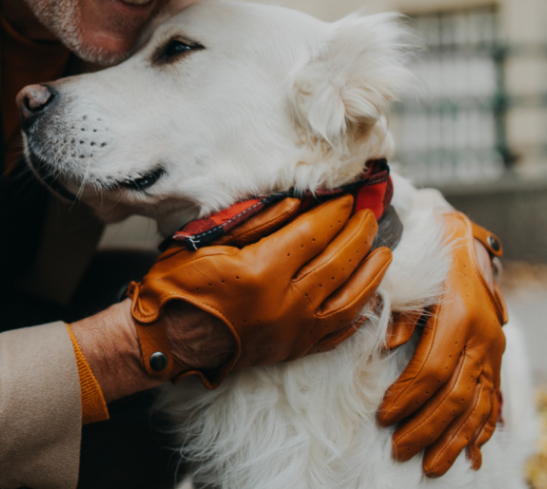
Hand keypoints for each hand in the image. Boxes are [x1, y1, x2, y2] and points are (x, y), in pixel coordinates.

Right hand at [127, 195, 391, 385]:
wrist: (164, 341)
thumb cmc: (177, 286)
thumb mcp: (207, 242)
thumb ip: (255, 222)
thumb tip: (297, 203)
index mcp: (261, 271)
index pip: (313, 234)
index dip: (334, 212)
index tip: (347, 197)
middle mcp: (284, 304)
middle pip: (338, 262)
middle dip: (358, 233)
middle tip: (370, 212)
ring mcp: (292, 331)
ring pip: (349, 300)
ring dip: (371, 273)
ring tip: (382, 251)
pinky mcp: (292, 350)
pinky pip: (338, 333)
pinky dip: (358, 313)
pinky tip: (368, 296)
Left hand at [379, 212, 507, 476]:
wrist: (460, 241)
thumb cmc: (423, 258)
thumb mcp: (407, 275)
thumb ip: (397, 310)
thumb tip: (387, 344)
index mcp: (459, 318)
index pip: (433, 371)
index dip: (408, 398)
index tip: (383, 416)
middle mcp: (482, 338)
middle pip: (455, 396)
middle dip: (426, 428)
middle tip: (399, 449)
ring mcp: (493, 351)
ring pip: (477, 406)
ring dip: (453, 440)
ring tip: (432, 465)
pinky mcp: (495, 359)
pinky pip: (493, 402)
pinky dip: (481, 430)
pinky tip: (469, 453)